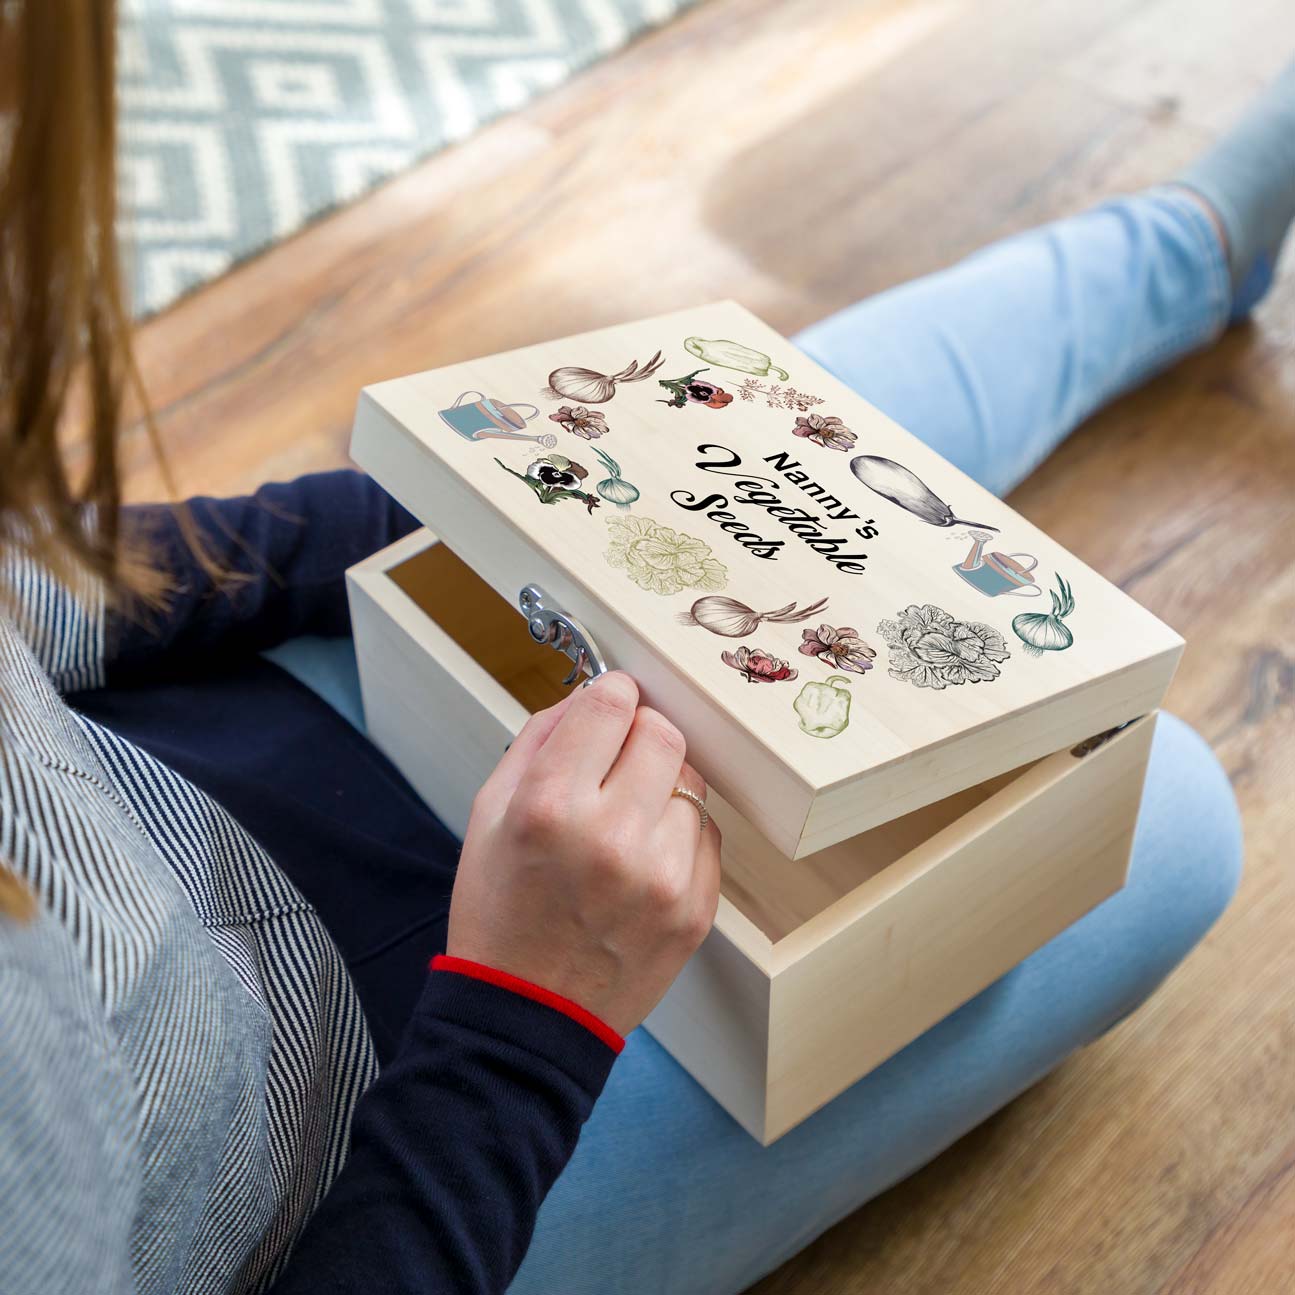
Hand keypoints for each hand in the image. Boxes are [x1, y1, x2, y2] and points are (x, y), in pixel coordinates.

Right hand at [447, 672, 721, 1037]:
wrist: (527, 1017)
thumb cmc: (501, 913)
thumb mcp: (488, 814)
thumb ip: (539, 739)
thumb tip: (593, 694)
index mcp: (550, 808)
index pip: (611, 705)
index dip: (610, 695)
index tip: (608, 706)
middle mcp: (613, 838)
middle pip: (663, 732)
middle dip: (638, 734)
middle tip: (615, 762)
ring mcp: (664, 878)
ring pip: (691, 780)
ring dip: (661, 786)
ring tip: (624, 822)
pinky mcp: (697, 910)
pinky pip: (707, 833)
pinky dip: (678, 833)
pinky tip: (642, 860)